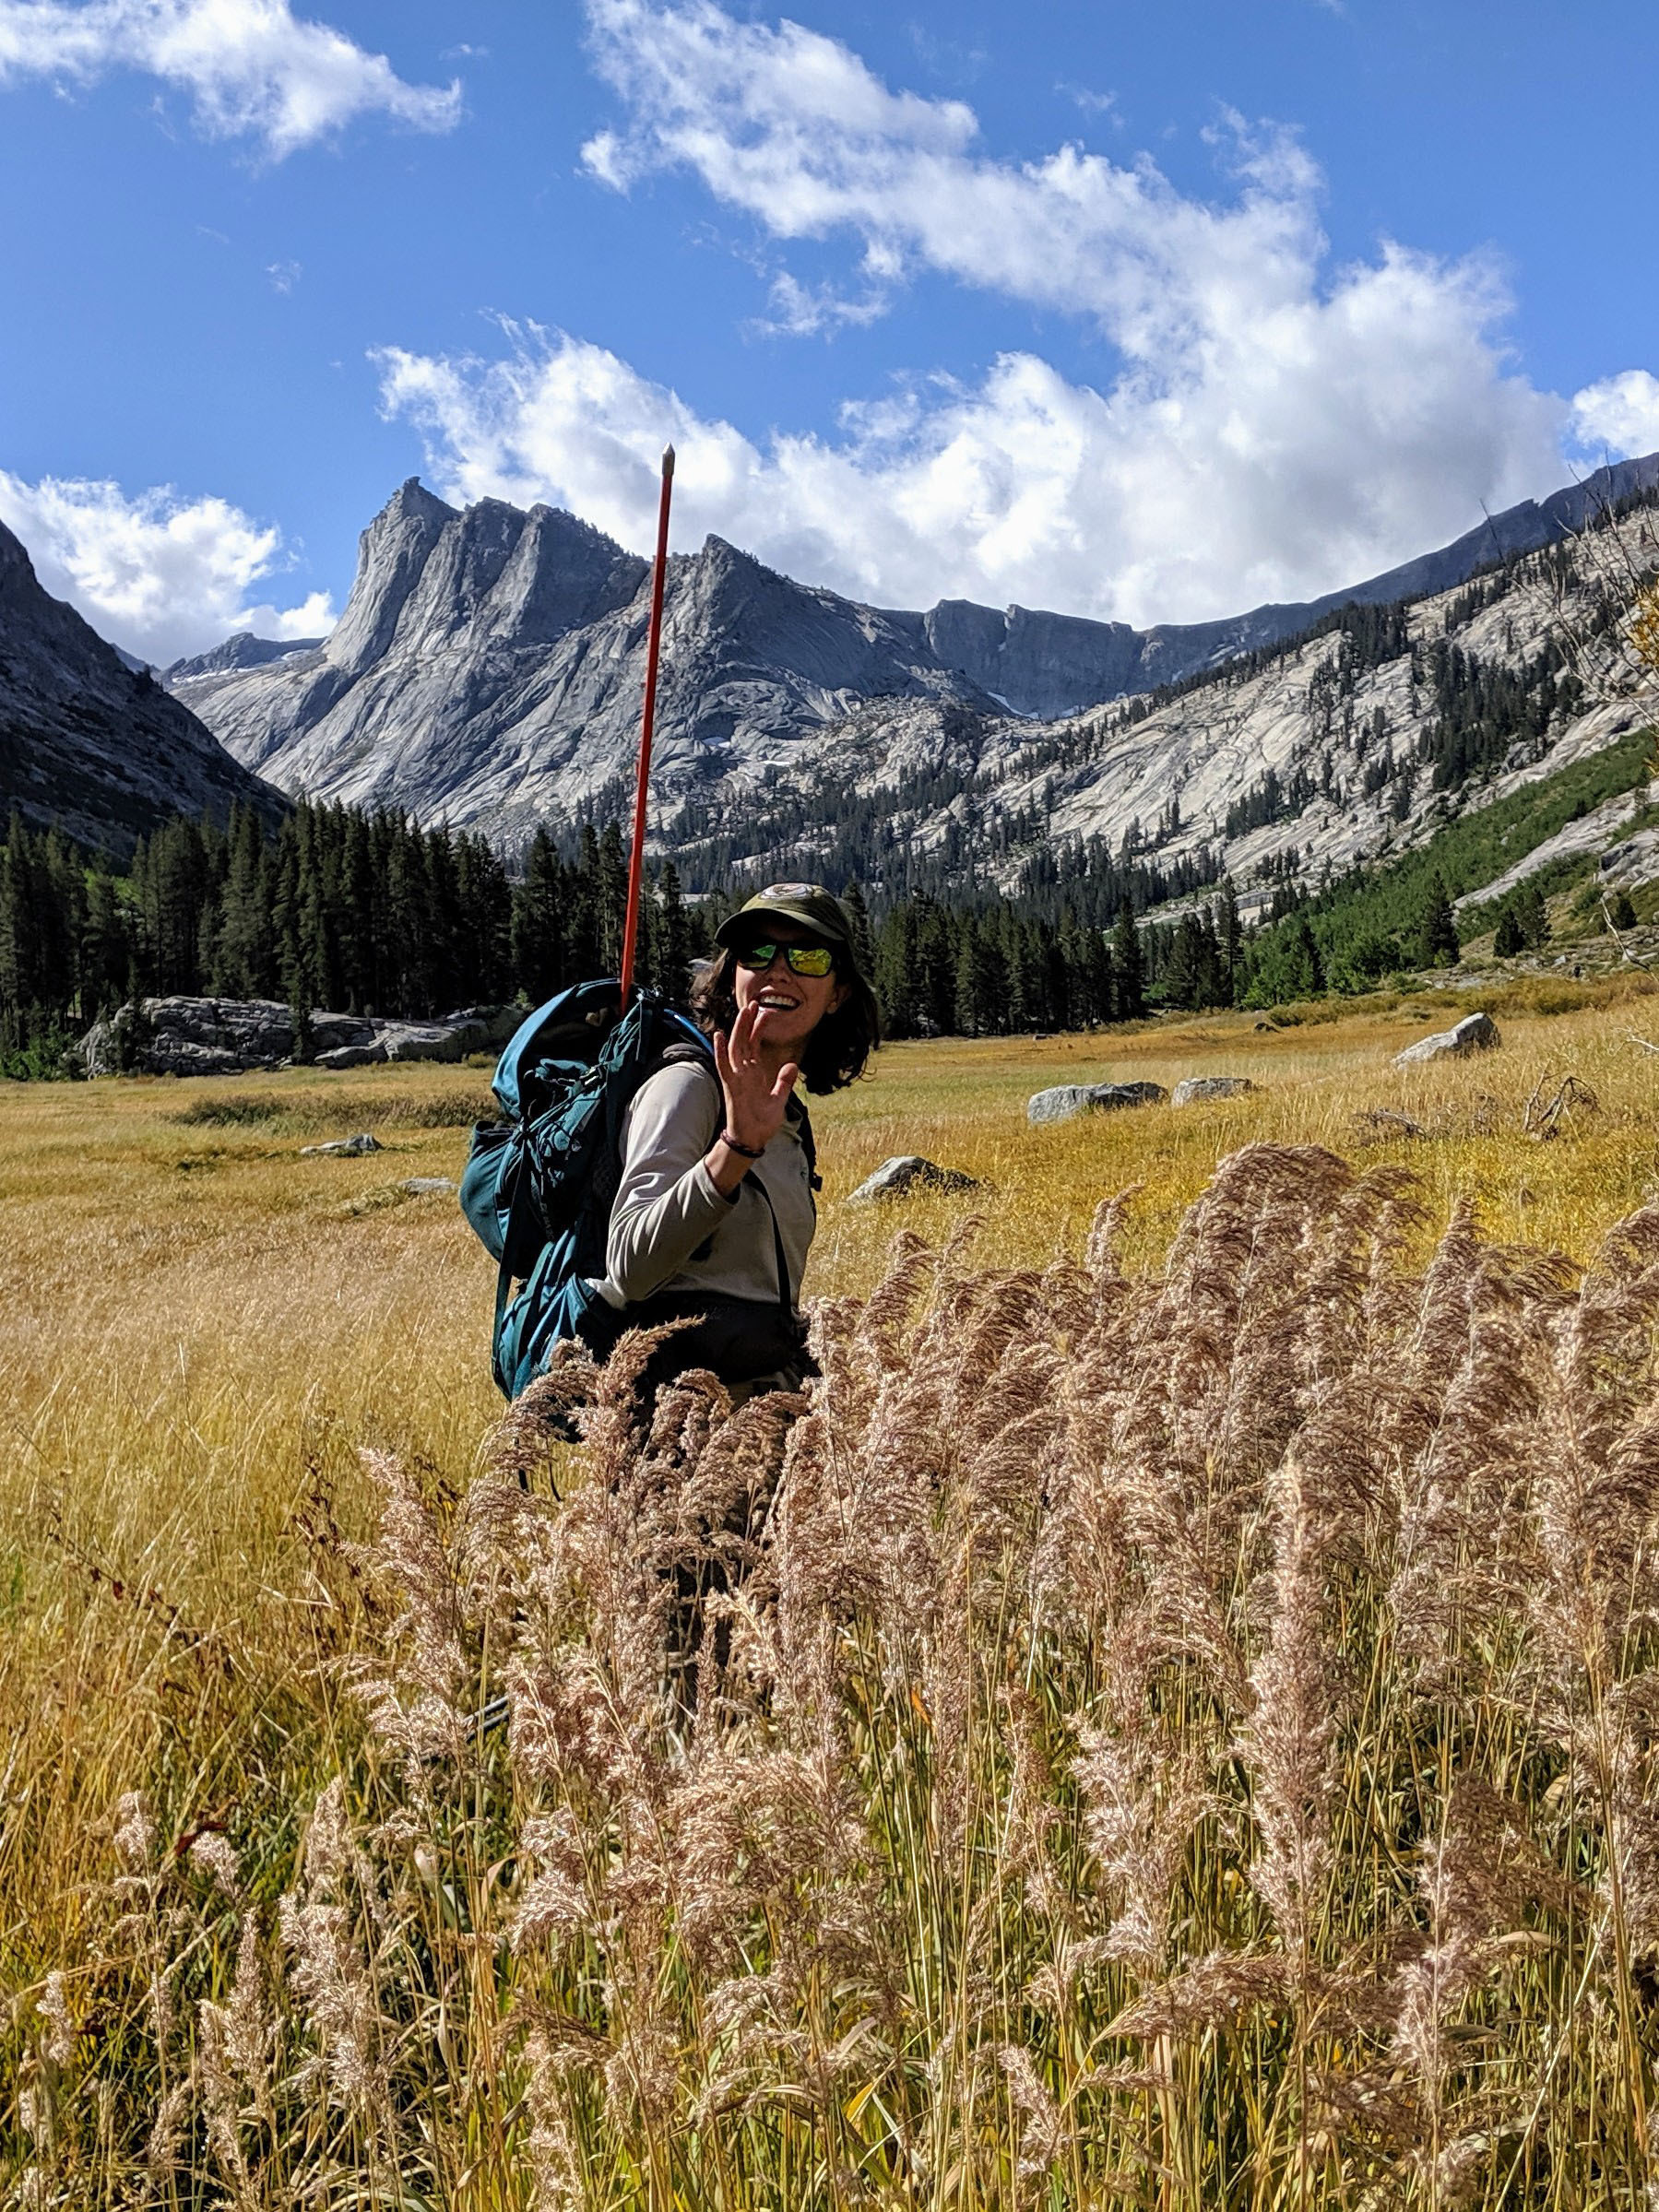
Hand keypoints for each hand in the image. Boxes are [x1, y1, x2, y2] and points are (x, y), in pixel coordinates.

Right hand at [712, 1002, 797, 1155]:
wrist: (753, 1139)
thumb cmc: (762, 1121)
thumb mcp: (779, 1099)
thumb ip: (784, 1082)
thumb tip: (793, 1065)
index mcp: (754, 1073)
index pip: (755, 1045)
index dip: (758, 1029)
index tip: (765, 1013)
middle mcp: (744, 1072)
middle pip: (744, 1042)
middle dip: (748, 1023)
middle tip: (753, 1003)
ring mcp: (736, 1078)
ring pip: (735, 1048)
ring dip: (738, 1030)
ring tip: (743, 1012)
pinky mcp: (731, 1087)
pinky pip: (724, 1066)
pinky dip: (720, 1051)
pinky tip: (719, 1036)